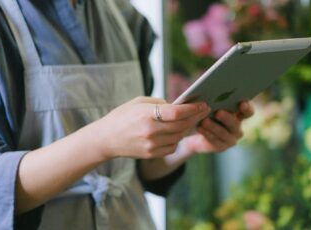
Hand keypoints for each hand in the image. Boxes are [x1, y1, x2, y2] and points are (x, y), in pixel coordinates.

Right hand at [95, 97, 210, 158]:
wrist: (106, 138)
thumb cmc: (123, 116)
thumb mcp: (139, 102)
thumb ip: (160, 103)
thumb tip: (179, 106)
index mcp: (147, 114)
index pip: (177, 112)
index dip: (193, 108)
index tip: (204, 104)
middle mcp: (150, 131)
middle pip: (182, 125)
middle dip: (195, 117)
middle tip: (204, 111)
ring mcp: (151, 145)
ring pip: (179, 136)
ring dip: (187, 128)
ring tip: (191, 120)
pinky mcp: (151, 154)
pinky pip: (172, 146)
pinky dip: (177, 139)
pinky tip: (176, 132)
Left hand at [182, 101, 253, 153]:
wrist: (197, 132)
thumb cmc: (206, 112)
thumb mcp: (210, 104)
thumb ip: (214, 99)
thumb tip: (209, 91)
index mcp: (238, 114)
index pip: (248, 111)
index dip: (247, 107)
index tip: (242, 103)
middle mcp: (237, 126)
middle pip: (235, 123)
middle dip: (227, 117)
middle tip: (218, 112)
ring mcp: (230, 138)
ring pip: (223, 132)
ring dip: (213, 126)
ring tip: (204, 121)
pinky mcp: (221, 146)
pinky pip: (214, 140)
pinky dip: (206, 133)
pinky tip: (199, 128)